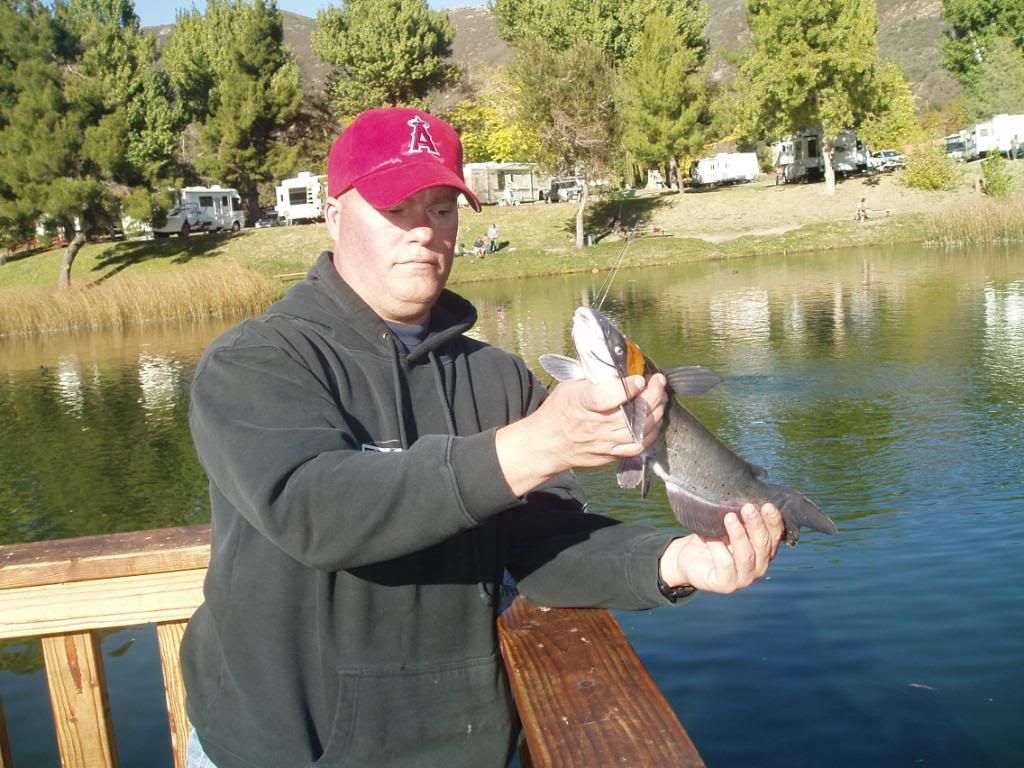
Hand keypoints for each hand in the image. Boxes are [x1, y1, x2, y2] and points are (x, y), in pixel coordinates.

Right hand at [495, 373, 666, 496]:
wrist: (546, 444)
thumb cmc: (558, 412)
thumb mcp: (569, 387)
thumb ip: (594, 379)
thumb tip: (621, 366)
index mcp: (580, 403)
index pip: (606, 397)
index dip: (627, 388)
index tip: (640, 378)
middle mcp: (593, 425)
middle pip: (631, 413)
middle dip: (652, 395)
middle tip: (658, 382)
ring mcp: (603, 442)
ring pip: (639, 430)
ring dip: (656, 412)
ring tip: (660, 398)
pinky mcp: (610, 455)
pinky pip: (637, 446)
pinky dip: (650, 433)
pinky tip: (654, 421)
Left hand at [660, 502, 784, 594]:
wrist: (688, 559)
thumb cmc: (712, 539)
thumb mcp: (727, 526)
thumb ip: (740, 515)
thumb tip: (743, 490)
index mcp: (764, 550)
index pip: (775, 535)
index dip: (773, 521)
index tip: (767, 505)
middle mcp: (760, 565)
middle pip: (763, 544)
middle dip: (756, 525)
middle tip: (747, 508)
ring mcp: (744, 578)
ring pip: (746, 555)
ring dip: (739, 535)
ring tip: (730, 517)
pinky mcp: (727, 584)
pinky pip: (725, 565)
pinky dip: (718, 549)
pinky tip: (710, 538)